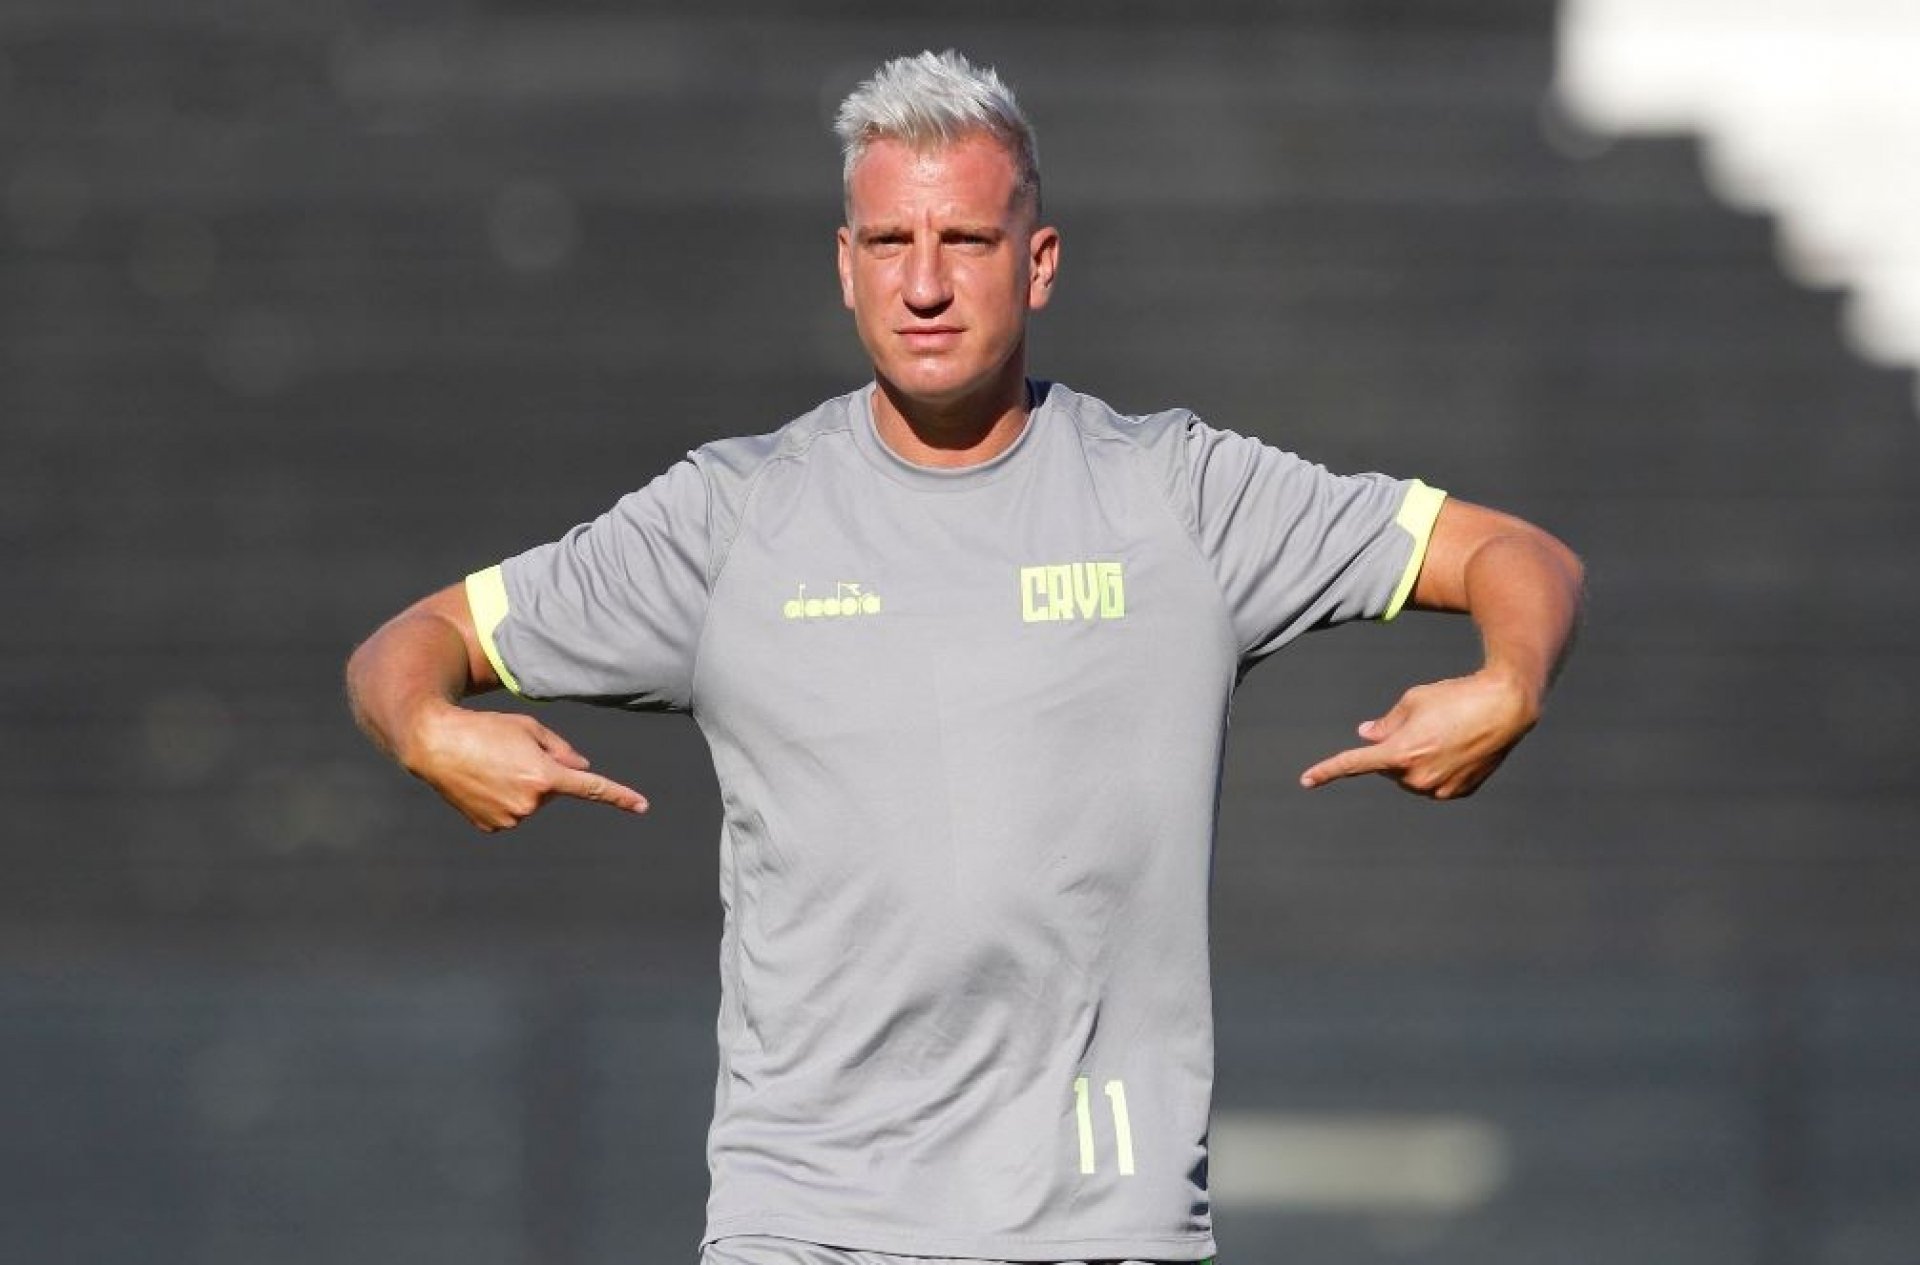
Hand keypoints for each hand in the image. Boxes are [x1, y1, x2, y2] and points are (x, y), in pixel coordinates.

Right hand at [401, 703, 648, 831]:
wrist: (433, 743)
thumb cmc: (484, 728)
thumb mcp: (528, 729)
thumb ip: (561, 750)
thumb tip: (584, 771)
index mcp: (545, 776)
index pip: (592, 789)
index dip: (620, 796)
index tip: (642, 806)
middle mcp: (530, 803)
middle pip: (554, 789)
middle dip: (541, 773)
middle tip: (509, 754)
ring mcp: (510, 819)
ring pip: (532, 802)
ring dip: (521, 786)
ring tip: (491, 766)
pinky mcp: (492, 828)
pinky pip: (510, 813)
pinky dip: (502, 799)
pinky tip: (482, 783)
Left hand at [1298, 668, 1539, 799]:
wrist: (1507, 706)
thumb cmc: (1456, 696)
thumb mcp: (1413, 700)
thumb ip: (1385, 723)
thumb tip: (1365, 736)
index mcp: (1399, 753)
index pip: (1354, 763)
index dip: (1327, 771)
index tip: (1306, 780)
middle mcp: (1417, 777)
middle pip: (1388, 767)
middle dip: (1394, 750)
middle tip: (1422, 725)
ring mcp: (1440, 789)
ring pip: (1411, 777)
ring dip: (1416, 761)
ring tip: (1445, 733)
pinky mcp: (1460, 793)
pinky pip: (1435, 784)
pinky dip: (1438, 769)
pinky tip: (1458, 748)